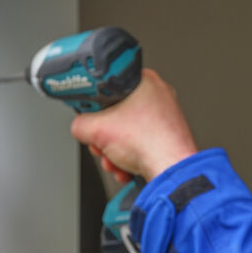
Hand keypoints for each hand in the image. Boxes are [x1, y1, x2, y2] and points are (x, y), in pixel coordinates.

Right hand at [70, 69, 198, 183]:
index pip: (107, 90)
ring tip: (115, 160)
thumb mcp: (96, 129)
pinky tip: (126, 167)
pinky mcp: (166, 139)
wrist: (172, 171)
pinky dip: (128, 159)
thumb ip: (79, 124)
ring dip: (113, 152)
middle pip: (114, 116)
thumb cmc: (150, 143)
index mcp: (143, 81)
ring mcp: (164, 119)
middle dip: (103, 138)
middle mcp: (157, 96)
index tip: (88, 118)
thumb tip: (79, 127)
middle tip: (101, 143)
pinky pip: (138, 146)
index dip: (92, 107)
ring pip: (125, 134)